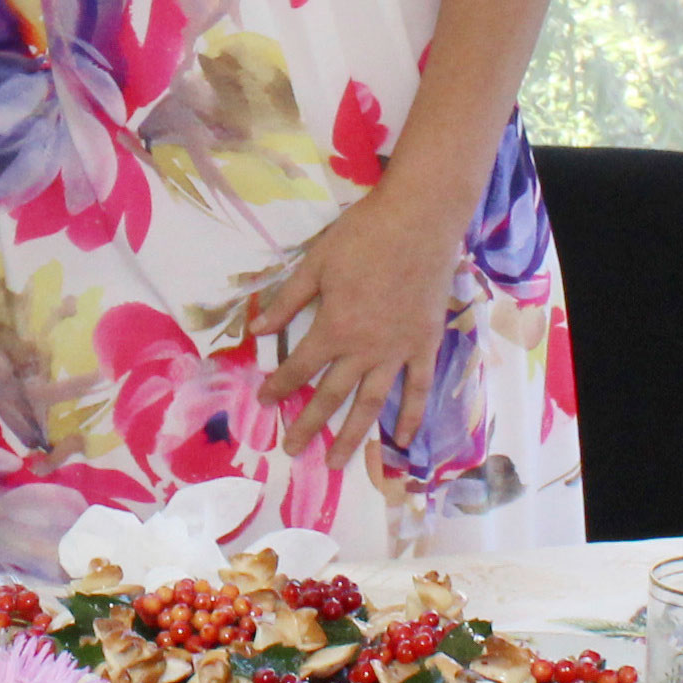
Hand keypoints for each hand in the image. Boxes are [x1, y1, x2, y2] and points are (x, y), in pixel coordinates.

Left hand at [255, 188, 469, 451]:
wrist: (420, 220)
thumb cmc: (363, 236)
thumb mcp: (316, 263)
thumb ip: (288, 301)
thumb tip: (256, 330)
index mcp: (334, 328)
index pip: (299, 368)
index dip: (278, 387)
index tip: (263, 402)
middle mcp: (365, 349)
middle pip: (331, 396)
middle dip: (308, 425)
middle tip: (293, 450)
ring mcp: (398, 351)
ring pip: (372, 403)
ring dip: (354, 436)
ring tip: (339, 462)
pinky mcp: (426, 345)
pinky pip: (418, 388)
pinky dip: (411, 416)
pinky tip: (401, 440)